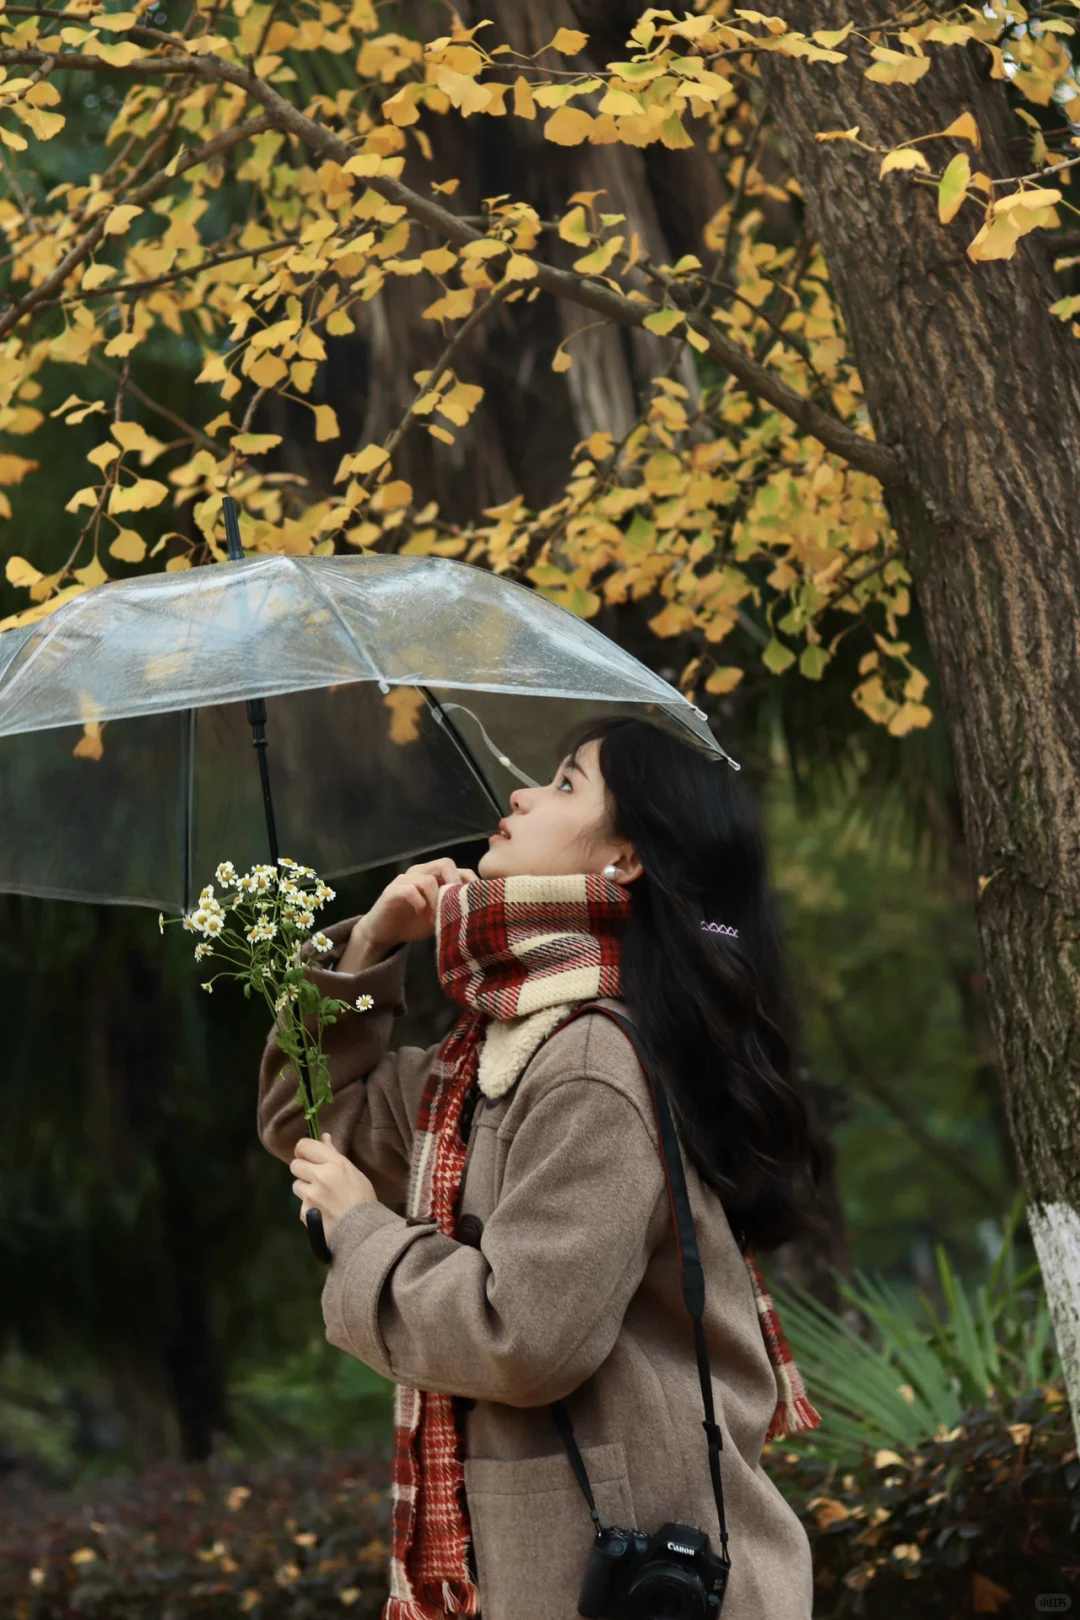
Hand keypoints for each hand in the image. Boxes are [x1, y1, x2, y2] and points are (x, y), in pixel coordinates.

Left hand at [291, 1133, 376, 1246]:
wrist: (363, 1231)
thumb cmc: (362, 1198)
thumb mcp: (352, 1172)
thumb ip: (334, 1154)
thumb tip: (323, 1137)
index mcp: (334, 1163)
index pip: (304, 1146)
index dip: (303, 1150)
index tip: (308, 1156)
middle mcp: (319, 1176)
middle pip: (295, 1165)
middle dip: (303, 1170)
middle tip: (316, 1178)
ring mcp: (310, 1196)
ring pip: (296, 1185)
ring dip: (306, 1189)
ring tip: (322, 1197)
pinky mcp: (305, 1213)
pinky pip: (301, 1204)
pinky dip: (309, 1207)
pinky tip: (323, 1211)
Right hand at [347, 857, 477, 962]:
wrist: (384, 932)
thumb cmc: (414, 922)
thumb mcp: (439, 915)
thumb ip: (454, 907)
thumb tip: (478, 908)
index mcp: (434, 876)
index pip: (458, 869)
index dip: (470, 881)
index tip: (477, 900)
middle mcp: (420, 872)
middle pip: (445, 863)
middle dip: (454, 884)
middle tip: (456, 905)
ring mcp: (405, 880)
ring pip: (428, 879)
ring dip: (435, 900)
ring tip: (435, 917)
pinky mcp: (392, 891)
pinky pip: (409, 890)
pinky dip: (419, 902)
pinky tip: (420, 914)